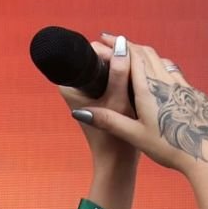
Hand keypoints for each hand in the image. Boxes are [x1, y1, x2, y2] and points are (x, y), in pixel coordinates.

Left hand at [57, 34, 137, 167]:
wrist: (117, 163)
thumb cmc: (113, 139)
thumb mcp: (118, 102)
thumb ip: (119, 73)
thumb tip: (121, 44)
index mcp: (70, 85)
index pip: (90, 52)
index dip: (109, 52)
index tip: (123, 61)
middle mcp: (75, 85)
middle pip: (100, 58)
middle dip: (117, 59)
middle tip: (134, 69)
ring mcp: (87, 91)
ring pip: (107, 67)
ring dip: (122, 68)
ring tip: (137, 76)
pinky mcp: (99, 97)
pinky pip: (112, 78)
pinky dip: (124, 78)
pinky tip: (136, 83)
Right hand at [81, 42, 207, 174]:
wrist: (207, 156)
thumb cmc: (170, 148)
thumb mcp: (135, 136)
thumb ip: (108, 121)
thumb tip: (80, 112)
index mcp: (149, 87)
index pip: (131, 54)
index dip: (115, 43)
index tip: (102, 38)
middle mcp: (166, 80)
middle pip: (146, 53)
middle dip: (129, 45)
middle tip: (115, 43)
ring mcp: (183, 85)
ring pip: (162, 61)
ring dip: (147, 55)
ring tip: (136, 57)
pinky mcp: (195, 94)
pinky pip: (177, 74)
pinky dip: (163, 68)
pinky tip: (162, 77)